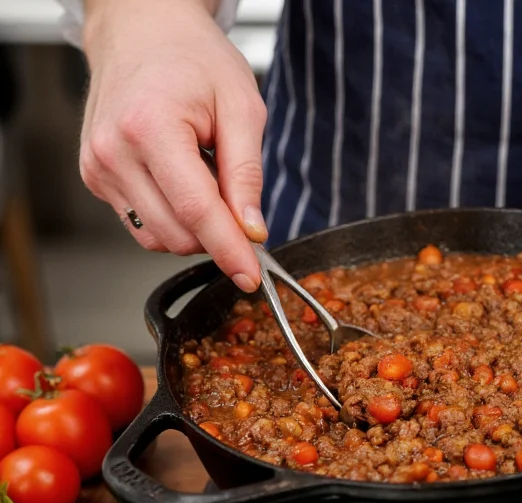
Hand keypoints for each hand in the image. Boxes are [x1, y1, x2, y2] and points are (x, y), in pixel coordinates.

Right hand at [79, 0, 266, 291]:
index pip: (197, 212)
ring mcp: (98, 168)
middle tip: (239, 202)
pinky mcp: (95, 178)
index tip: (251, 276)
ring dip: (194, 227)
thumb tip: (252, 230)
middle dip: (217, 235)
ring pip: (157, 237)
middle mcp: (113, 153)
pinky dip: (173, 217)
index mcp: (150, 128)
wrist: (144, 31)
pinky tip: (182, 179)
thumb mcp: (242, 107)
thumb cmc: (195, 58)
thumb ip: (247, 174)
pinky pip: (142, 223)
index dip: (229, 250)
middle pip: (176, 234)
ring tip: (206, 175)